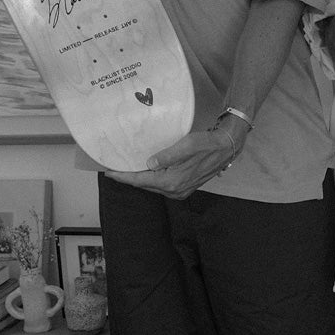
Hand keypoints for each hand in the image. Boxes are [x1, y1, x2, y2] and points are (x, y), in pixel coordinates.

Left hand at [105, 121, 247, 199]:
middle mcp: (174, 190)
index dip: (123, 176)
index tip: (108, 172)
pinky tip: (148, 172)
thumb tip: (148, 164)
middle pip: (145, 185)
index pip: (141, 180)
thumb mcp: (185, 146)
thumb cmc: (206, 144)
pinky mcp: (185, 187)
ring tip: (128, 170)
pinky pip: (162, 185)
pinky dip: (152, 179)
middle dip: (130, 178)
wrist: (226, 148)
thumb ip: (166, 157)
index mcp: (172, 181)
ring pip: (154, 186)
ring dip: (141, 179)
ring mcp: (180, 191)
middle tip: (115, 169)